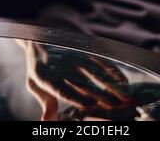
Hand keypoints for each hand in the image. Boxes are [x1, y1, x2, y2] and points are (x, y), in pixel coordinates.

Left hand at [17, 40, 131, 120]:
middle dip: (101, 94)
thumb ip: (45, 102)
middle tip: (115, 105)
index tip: (92, 104)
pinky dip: (112, 70)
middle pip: (84, 82)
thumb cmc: (39, 67)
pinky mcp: (83, 50)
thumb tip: (47, 121)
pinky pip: (100, 61)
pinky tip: (122, 80)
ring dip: (111, 83)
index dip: (77, 98)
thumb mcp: (35, 85)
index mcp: (45, 76)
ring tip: (124, 95)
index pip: (62, 89)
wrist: (39, 38)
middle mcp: (61, 65)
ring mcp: (74, 56)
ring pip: (95, 71)